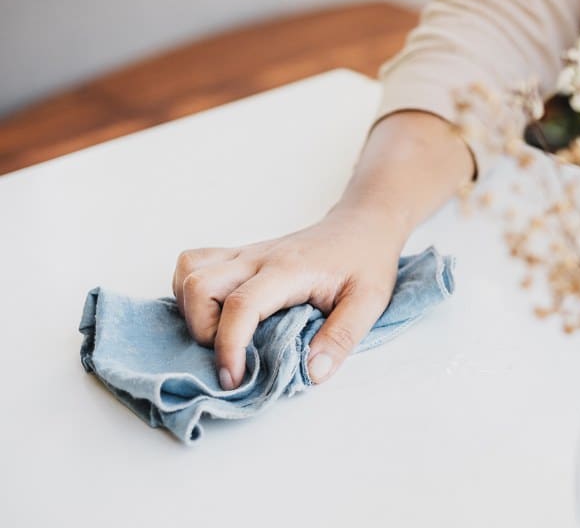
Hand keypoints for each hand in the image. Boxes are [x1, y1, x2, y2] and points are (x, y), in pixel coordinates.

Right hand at [172, 206, 405, 388]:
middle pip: (199, 283)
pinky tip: (215, 314)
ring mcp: (246, 254)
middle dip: (202, 329)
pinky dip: (191, 292)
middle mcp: (258, 258)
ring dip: (191, 309)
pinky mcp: (240, 256)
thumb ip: (341, 338)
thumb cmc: (366, 261)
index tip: (234, 378)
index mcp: (289, 270)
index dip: (229, 346)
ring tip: (218, 335)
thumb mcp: (368, 302)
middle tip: (231, 355)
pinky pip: (195, 265)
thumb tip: (311, 374)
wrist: (363, 225)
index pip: (242, 305)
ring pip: (188, 270)